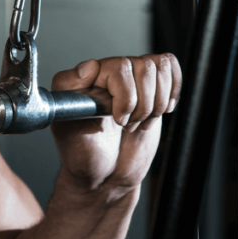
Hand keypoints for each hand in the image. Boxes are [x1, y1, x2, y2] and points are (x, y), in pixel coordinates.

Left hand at [49, 53, 181, 192]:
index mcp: (81, 80)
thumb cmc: (83, 154)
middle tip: (126, 125)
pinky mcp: (148, 85)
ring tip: (139, 122)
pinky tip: (158, 112)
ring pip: (159, 67)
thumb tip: (89, 66)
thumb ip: (71, 98)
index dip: (126, 97)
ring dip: (155, 103)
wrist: (104, 172)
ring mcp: (127, 77)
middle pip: (144, 67)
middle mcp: (104, 72)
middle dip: (142, 105)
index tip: (118, 120)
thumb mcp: (67, 130)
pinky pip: (168, 66)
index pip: (120, 67)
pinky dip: (170, 92)